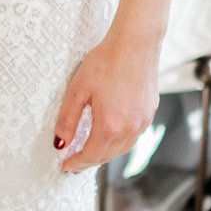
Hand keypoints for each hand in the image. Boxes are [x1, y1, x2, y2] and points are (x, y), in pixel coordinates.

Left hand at [52, 28, 160, 172]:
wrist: (135, 43)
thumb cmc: (105, 62)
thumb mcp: (78, 90)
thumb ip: (68, 120)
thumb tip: (60, 143)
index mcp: (110, 125)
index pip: (91, 156)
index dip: (76, 163)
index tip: (65, 166)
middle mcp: (129, 128)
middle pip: (107, 156)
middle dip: (89, 161)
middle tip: (74, 162)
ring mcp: (142, 121)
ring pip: (122, 149)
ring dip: (105, 154)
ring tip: (90, 151)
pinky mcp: (149, 112)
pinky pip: (133, 136)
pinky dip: (119, 142)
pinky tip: (110, 135)